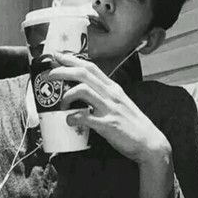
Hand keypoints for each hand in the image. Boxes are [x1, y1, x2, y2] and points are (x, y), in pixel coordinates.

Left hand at [44, 52, 169, 163]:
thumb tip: (81, 91)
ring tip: (61, 103)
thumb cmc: (130, 123)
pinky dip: (73, 117)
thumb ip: (102, 95)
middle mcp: (110, 94)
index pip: (90, 67)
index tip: (57, 55)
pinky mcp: (108, 124)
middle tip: (48, 75)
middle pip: (83, 74)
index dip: (72, 59)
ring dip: (67, 94)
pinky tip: (69, 120)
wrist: (149, 142)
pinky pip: (86, 116)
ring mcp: (109, 108)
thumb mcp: (118, 102)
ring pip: (83, 90)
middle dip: (62, 71)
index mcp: (112, 87)